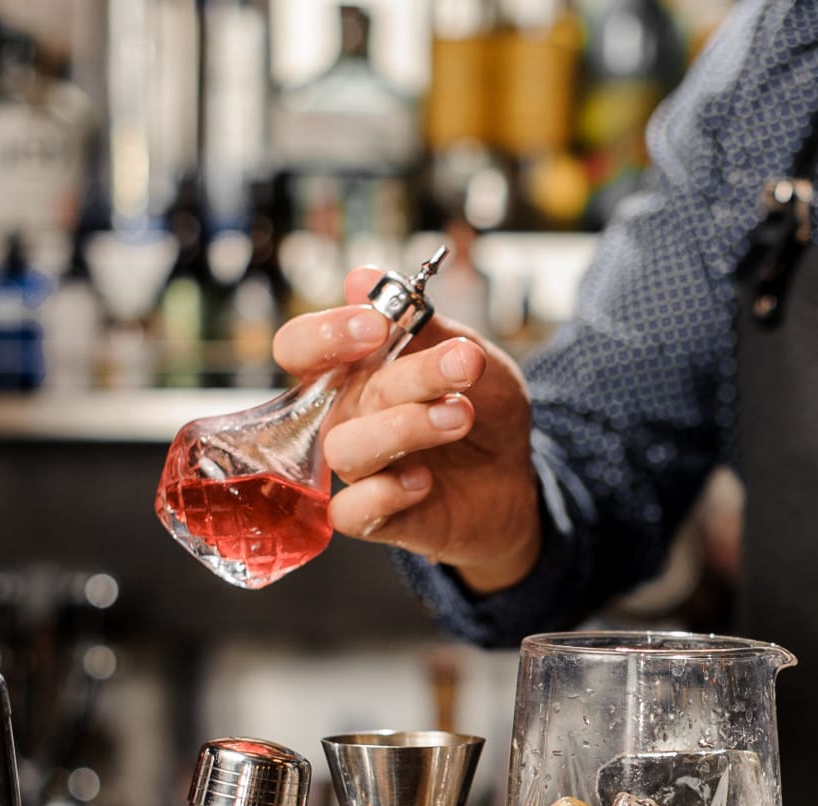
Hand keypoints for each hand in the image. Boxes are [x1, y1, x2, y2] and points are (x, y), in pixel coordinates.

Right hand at [271, 266, 540, 593]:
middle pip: (341, 395)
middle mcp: (344, 418)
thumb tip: (363, 276)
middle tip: (464, 366)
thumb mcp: (471, 358)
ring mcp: (358, 469)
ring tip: (461, 415)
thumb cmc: (485, 411)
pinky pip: (349, 512)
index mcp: (354, 372)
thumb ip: (424, 324)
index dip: (326, 334)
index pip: (300, 348)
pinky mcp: (376, 517)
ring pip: (345, 449)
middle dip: (409, 376)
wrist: (518, 476)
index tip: (378, 323)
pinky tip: (424, 482)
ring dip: (407, 427)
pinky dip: (385, 494)